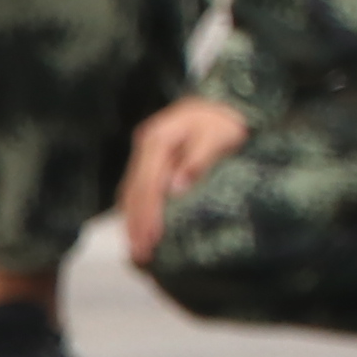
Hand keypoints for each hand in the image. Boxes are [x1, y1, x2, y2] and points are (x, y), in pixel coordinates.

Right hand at [117, 95, 249, 266]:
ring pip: (130, 191)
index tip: (151, 239)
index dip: (148, 214)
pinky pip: (136, 188)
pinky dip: (135, 210)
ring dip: (132, 221)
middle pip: (134, 191)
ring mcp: (144, 152)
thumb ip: (197, 162)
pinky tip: (137, 228)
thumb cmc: (226, 120)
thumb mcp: (219, 137)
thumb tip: (176, 189)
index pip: (148, 184)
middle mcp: (145, 145)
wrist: (225, 101)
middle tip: (140, 255)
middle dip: (136, 224)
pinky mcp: (148, 158)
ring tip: (136, 249)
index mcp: (158, 139)